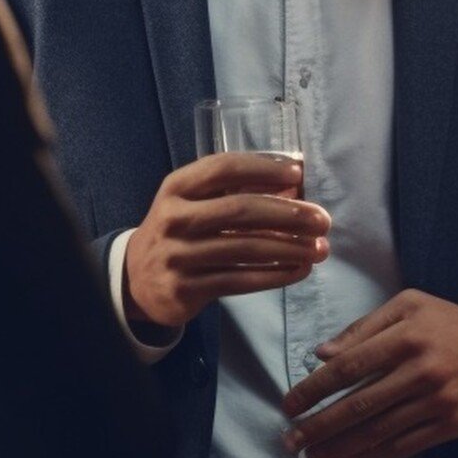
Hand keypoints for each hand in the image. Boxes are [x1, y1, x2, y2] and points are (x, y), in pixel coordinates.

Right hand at [122, 153, 330, 328]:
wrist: (136, 279)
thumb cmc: (179, 231)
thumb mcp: (193, 202)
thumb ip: (236, 191)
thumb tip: (294, 183)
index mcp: (176, 188)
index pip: (223, 168)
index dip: (263, 168)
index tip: (297, 173)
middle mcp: (174, 218)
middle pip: (240, 210)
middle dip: (287, 214)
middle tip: (322, 219)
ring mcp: (178, 256)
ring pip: (244, 249)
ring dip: (289, 248)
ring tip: (320, 248)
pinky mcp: (186, 289)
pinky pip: (240, 281)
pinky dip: (275, 276)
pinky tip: (298, 269)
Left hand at [279, 289, 457, 457]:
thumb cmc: (456, 325)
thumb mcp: (413, 306)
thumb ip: (365, 327)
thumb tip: (323, 354)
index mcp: (408, 334)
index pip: (349, 365)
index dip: (315, 388)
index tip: (290, 404)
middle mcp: (421, 369)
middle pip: (359, 404)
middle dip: (319, 426)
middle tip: (291, 439)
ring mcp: (437, 401)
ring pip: (377, 431)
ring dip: (339, 447)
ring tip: (312, 456)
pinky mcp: (449, 426)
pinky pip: (402, 447)